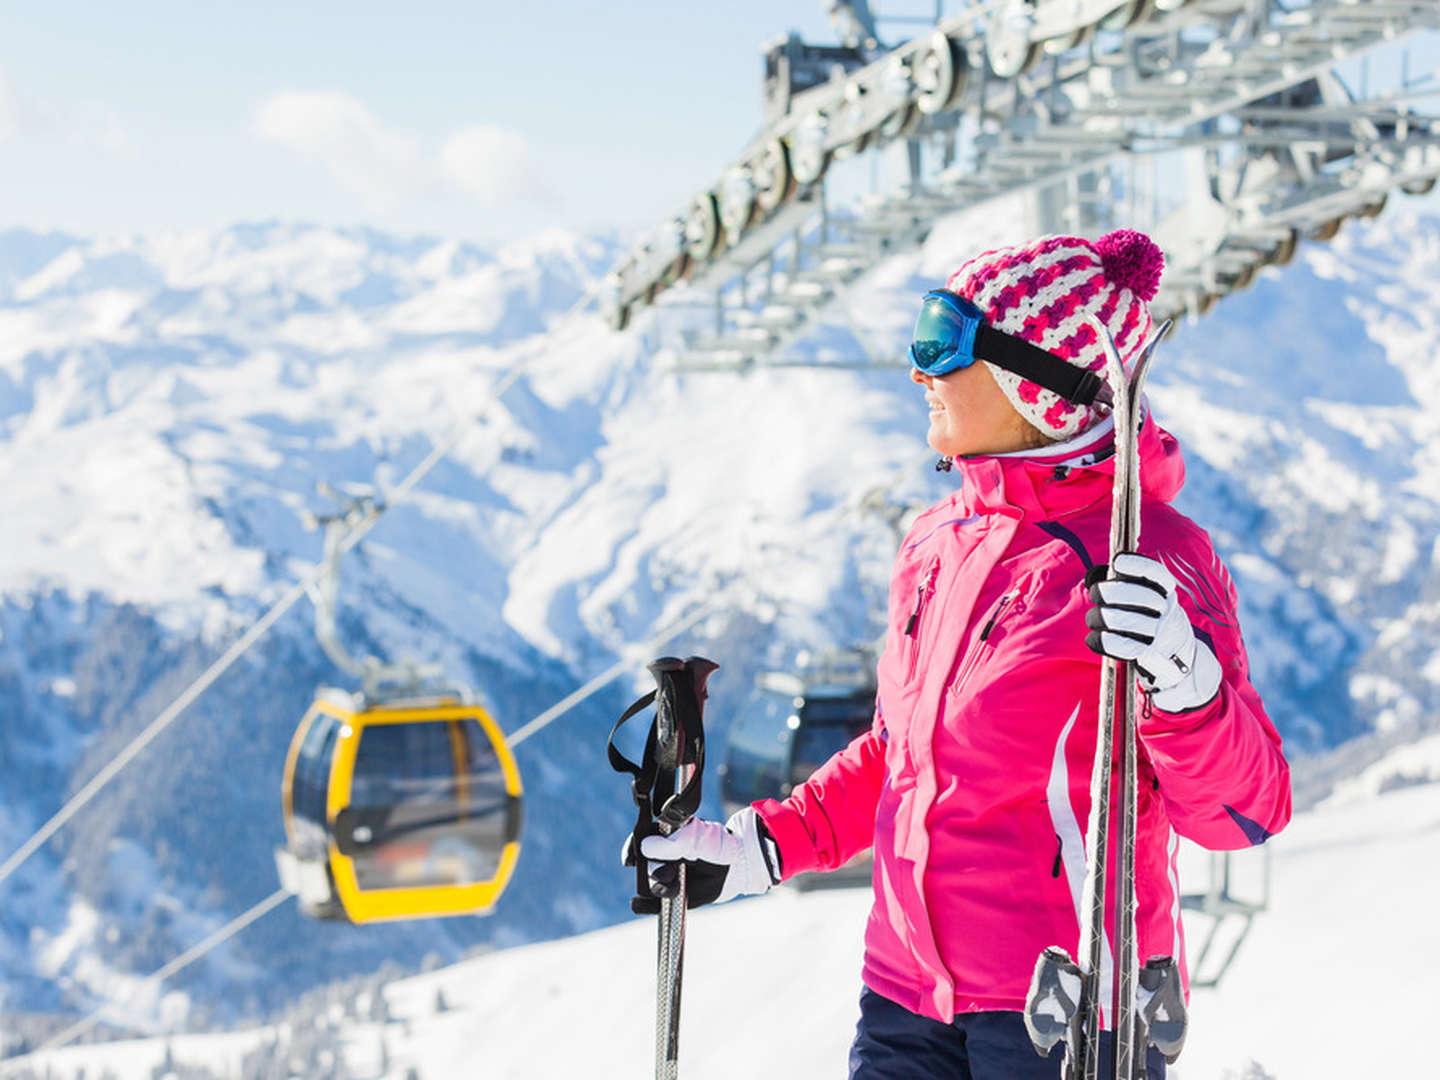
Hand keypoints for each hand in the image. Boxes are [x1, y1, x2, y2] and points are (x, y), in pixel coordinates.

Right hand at [621, 808, 782, 910]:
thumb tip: (645, 847)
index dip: (632, 849)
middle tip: (670, 873)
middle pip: (643, 865)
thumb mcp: (695, 840)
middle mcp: (664, 857)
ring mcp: (668, 876)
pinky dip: (643, 905)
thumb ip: (671, 844)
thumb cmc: (717, 846)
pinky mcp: (674, 895)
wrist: (737, 867)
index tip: (631, 859)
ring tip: (675, 888)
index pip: (640, 841)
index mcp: (666, 837)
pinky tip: (637, 904)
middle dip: (653, 871)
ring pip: (649, 885)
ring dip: (656, 888)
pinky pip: (653, 904)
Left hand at [1085, 552, 1221, 712]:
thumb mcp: (1143, 600)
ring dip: (1101, 617)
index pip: (1156, 574)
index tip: (1117, 562)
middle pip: (1138, 596)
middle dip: (1109, 592)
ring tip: (1094, 619)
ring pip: (1127, 620)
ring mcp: (1161, 634)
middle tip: (1096, 594)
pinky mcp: (1150, 655)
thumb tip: (1093, 575)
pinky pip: (1123, 647)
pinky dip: (1103, 641)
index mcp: (1166, 592)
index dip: (1136, 566)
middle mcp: (1167, 611)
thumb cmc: (1148, 622)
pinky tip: (1094, 638)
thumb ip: (1120, 584)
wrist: (1177, 661)